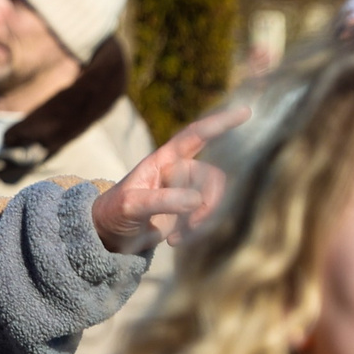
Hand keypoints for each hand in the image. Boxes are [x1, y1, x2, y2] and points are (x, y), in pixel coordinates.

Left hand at [92, 107, 245, 255]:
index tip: (246, 113)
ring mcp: (183, 192)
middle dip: (210, 202)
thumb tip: (196, 200)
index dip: (220, 123)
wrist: (108, 234)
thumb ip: (162, 200)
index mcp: (163, 160)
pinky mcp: (186, 212)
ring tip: (175, 239)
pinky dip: (194, 232)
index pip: (195, 136)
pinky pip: (205, 217)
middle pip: (212, 177)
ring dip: (201, 221)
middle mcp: (177, 172)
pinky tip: (173, 241)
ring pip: (211, 199)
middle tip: (193, 225)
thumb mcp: (131, 206)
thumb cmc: (114, 212)